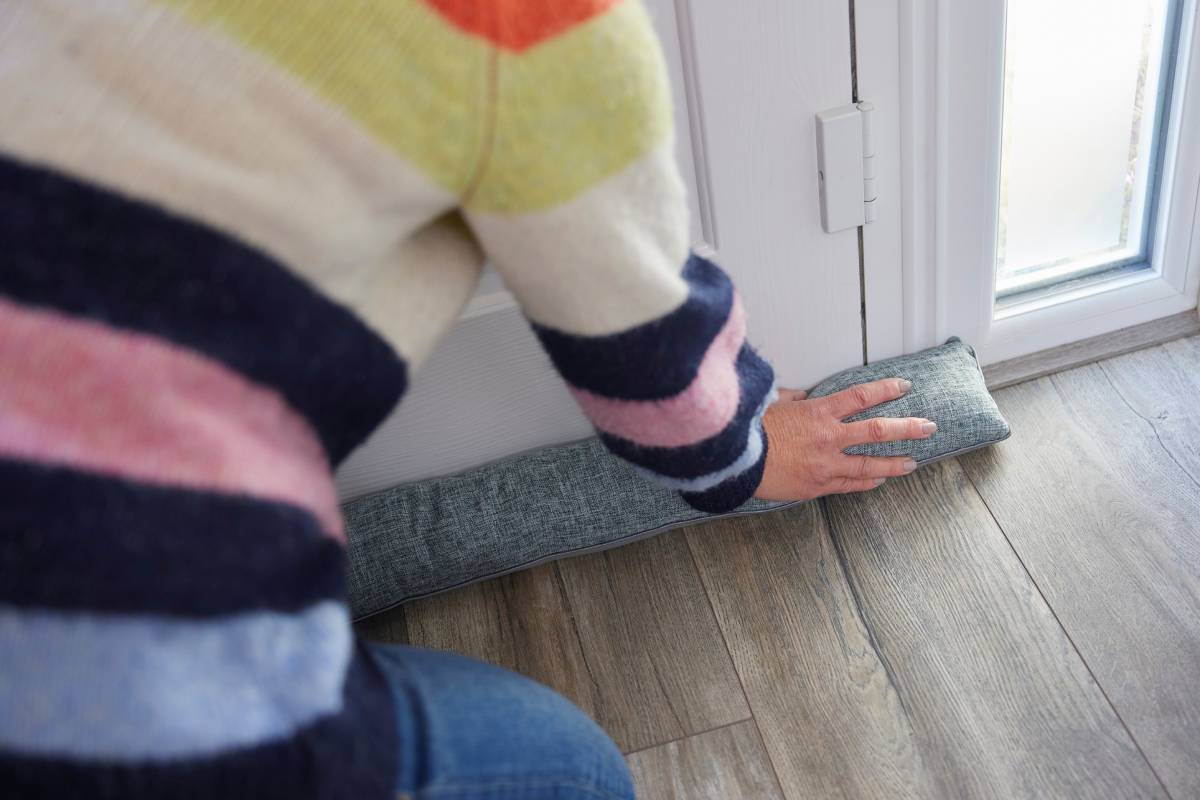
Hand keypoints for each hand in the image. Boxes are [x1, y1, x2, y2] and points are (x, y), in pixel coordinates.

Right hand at [753, 378, 935, 501]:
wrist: (739, 461)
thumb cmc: (751, 430)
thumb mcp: (772, 404)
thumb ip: (791, 398)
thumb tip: (800, 395)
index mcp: (818, 412)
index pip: (861, 397)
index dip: (885, 390)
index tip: (904, 387)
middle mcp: (829, 437)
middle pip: (878, 430)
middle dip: (907, 428)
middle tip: (928, 427)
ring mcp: (826, 463)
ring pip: (870, 463)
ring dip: (894, 462)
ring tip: (912, 462)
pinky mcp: (818, 485)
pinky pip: (849, 484)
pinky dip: (866, 481)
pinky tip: (879, 479)